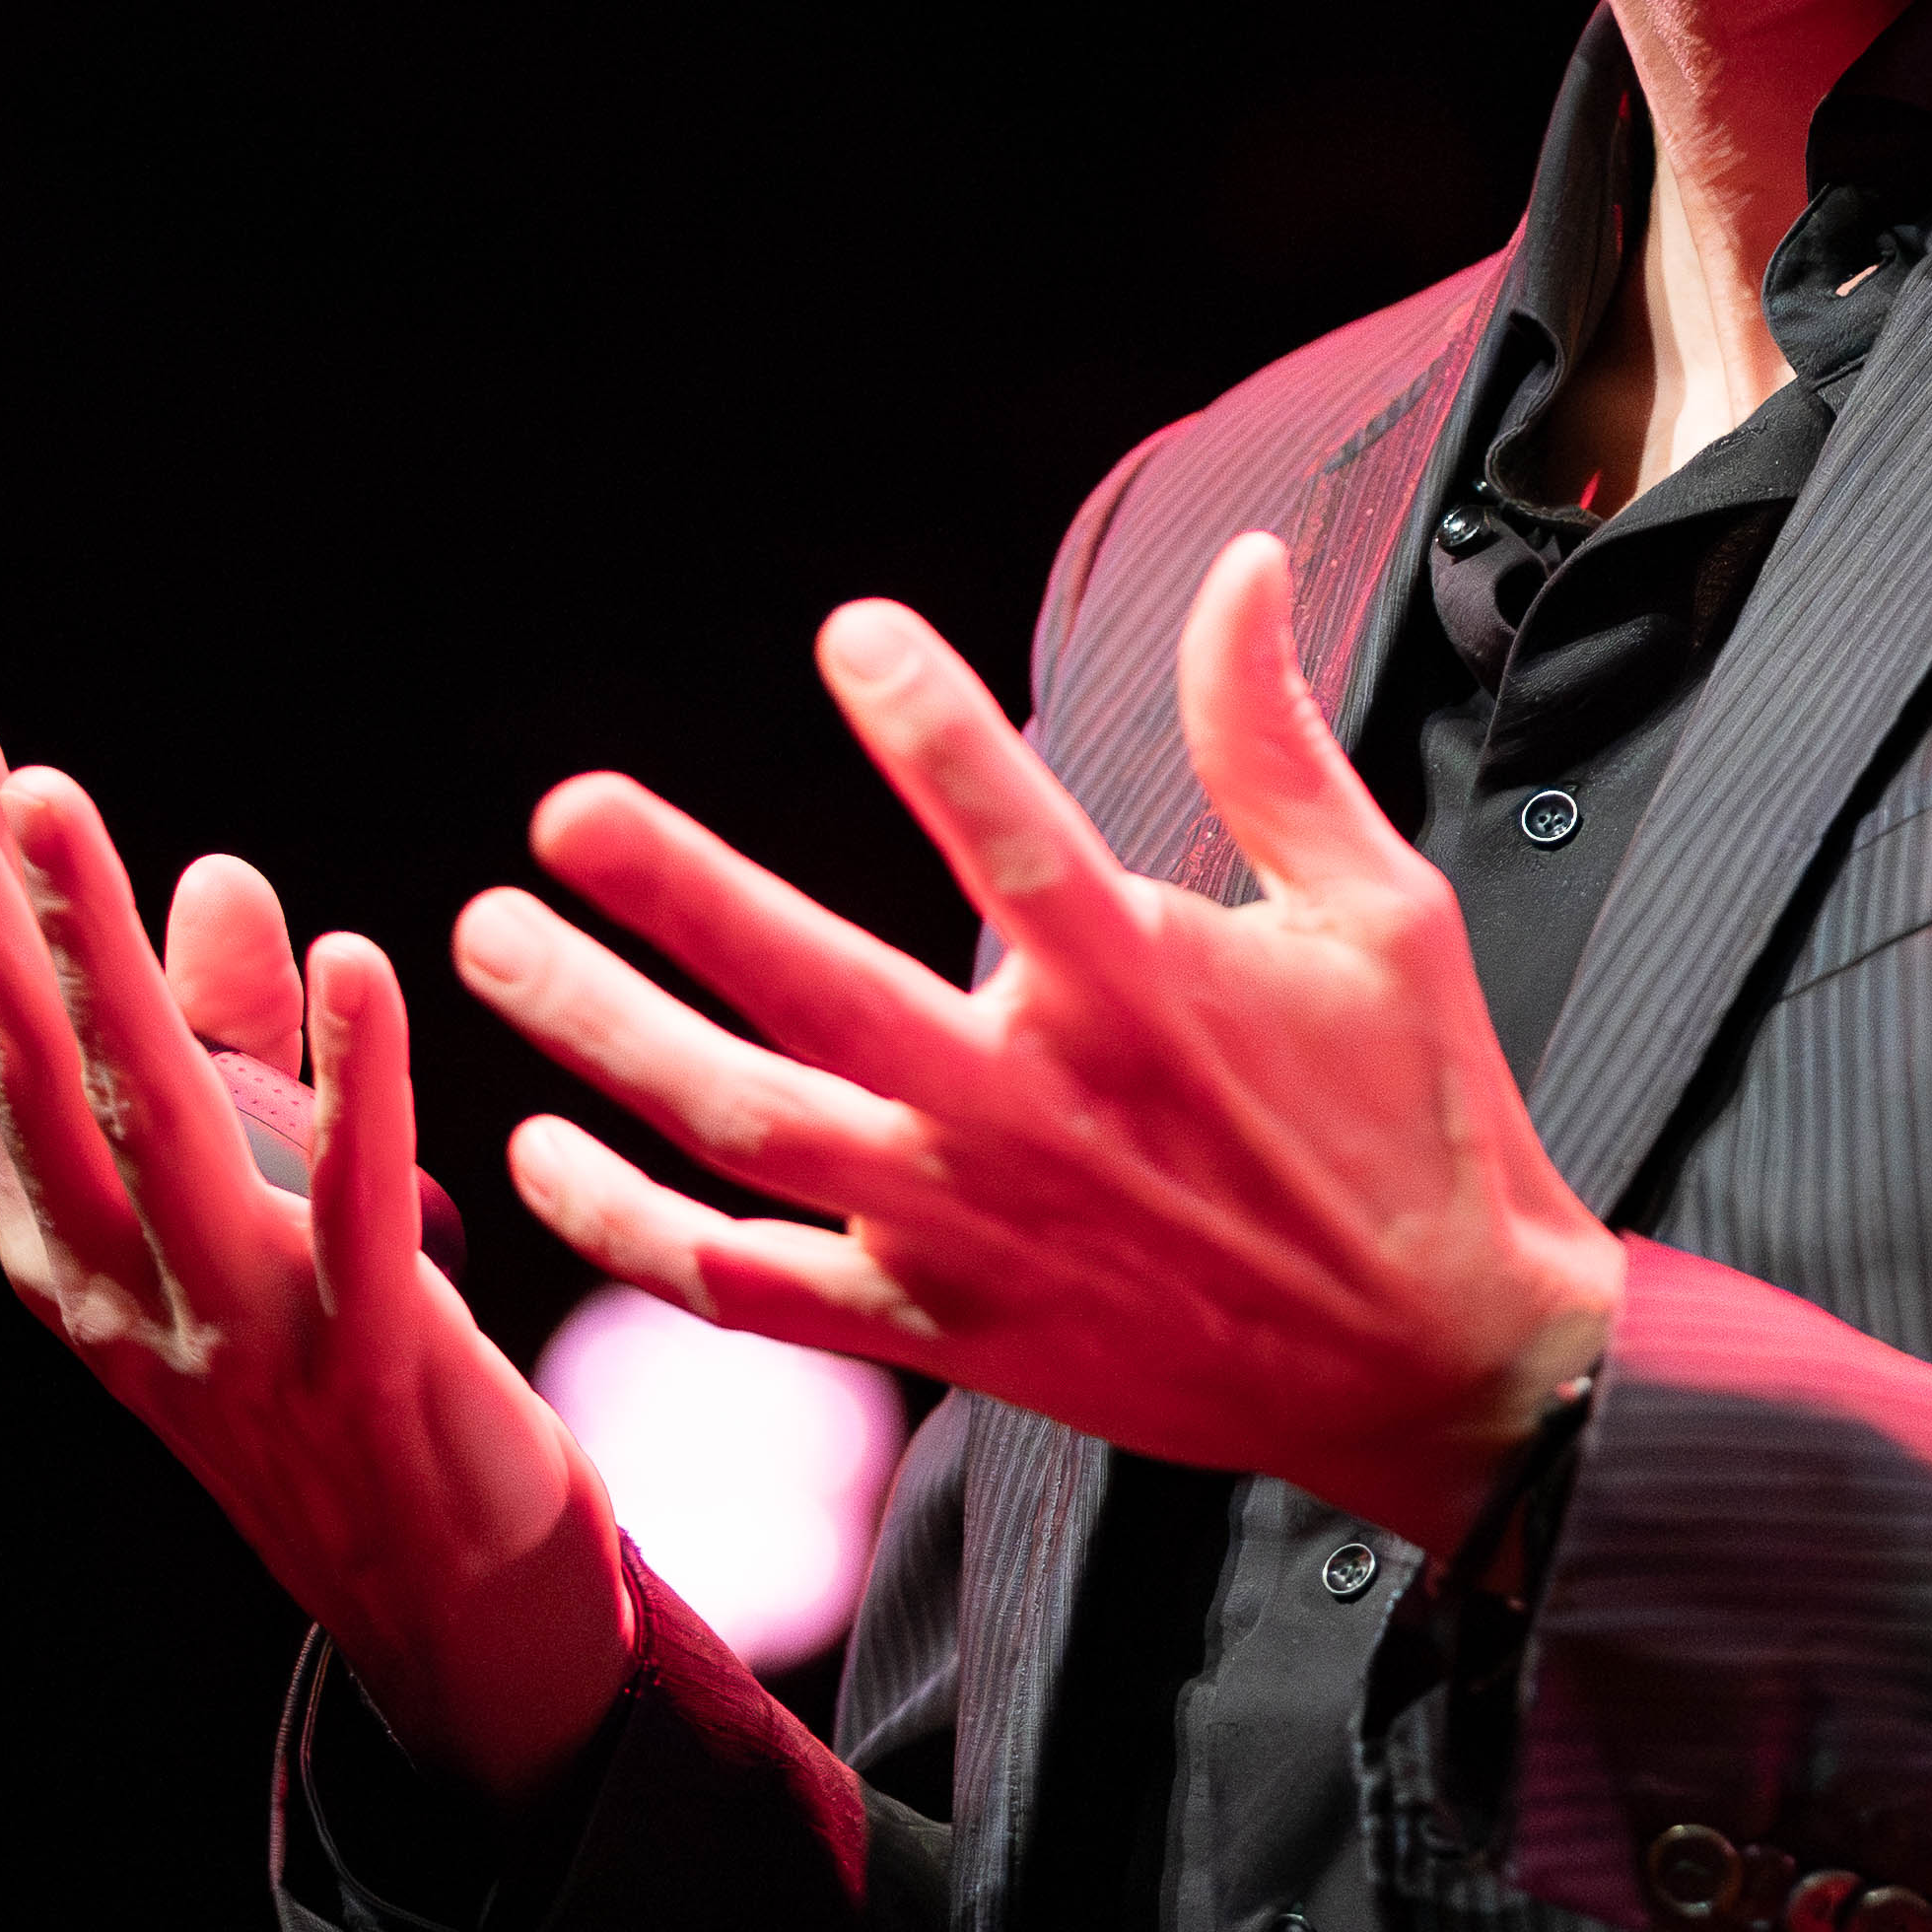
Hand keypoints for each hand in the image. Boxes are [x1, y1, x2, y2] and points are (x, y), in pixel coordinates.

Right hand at [0, 685, 633, 1805]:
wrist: (456, 1604)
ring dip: (99, 954)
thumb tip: (215, 874)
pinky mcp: (375, 1359)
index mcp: (76, 1235)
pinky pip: (358, 1202)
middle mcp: (123, 1276)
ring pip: (154, 1112)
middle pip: (28, 1052)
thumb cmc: (355, 1373)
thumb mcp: (271, 1200)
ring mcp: (238, 1326)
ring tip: (51, 803)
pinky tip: (349, 961)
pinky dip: (352, 1081)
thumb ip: (241, 1046)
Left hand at [461, 535, 1621, 1557]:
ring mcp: (971, 1232)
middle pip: (811, 988)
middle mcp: (1035, 1110)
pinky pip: (738, 1286)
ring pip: (739, 1126)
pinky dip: (622, 1227)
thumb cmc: (1415, 1118)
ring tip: (494, 940)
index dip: (925, 724)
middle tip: (566, 809)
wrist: (1437, 1366)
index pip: (1007, 832)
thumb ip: (1274, 739)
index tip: (852, 633)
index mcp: (1147, 991)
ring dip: (602, 1032)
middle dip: (672, 892)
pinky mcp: (944, 1332)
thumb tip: (1248, 565)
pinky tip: (539, 1149)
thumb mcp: (1380, 907)